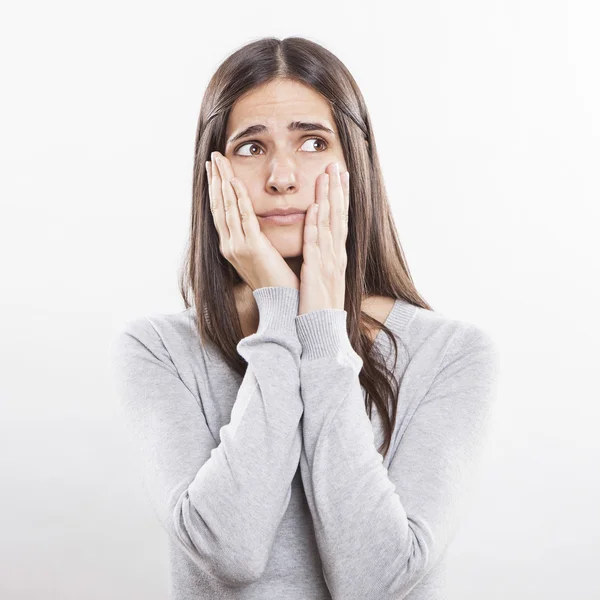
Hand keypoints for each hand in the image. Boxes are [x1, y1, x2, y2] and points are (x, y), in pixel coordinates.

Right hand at [207, 152, 299, 291]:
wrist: (282, 304)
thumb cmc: (276, 282)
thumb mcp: (261, 256)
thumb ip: (255, 239)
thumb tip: (255, 225)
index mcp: (231, 247)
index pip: (220, 212)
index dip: (216, 189)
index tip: (214, 170)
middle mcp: (229, 246)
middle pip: (218, 206)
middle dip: (215, 180)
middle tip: (213, 157)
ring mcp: (238, 247)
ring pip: (227, 208)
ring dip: (223, 182)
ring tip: (219, 162)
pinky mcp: (252, 248)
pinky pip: (243, 218)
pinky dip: (238, 199)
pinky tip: (235, 182)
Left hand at [298, 162, 349, 315]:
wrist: (323, 333)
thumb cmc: (320, 308)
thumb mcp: (322, 280)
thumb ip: (322, 261)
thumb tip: (319, 248)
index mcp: (337, 257)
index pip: (340, 221)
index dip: (340, 198)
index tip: (339, 176)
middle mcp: (337, 256)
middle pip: (339, 217)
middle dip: (338, 189)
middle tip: (337, 164)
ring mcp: (329, 263)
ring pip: (330, 224)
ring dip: (330, 198)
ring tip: (329, 175)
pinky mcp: (317, 272)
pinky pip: (317, 244)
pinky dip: (317, 225)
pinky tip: (317, 207)